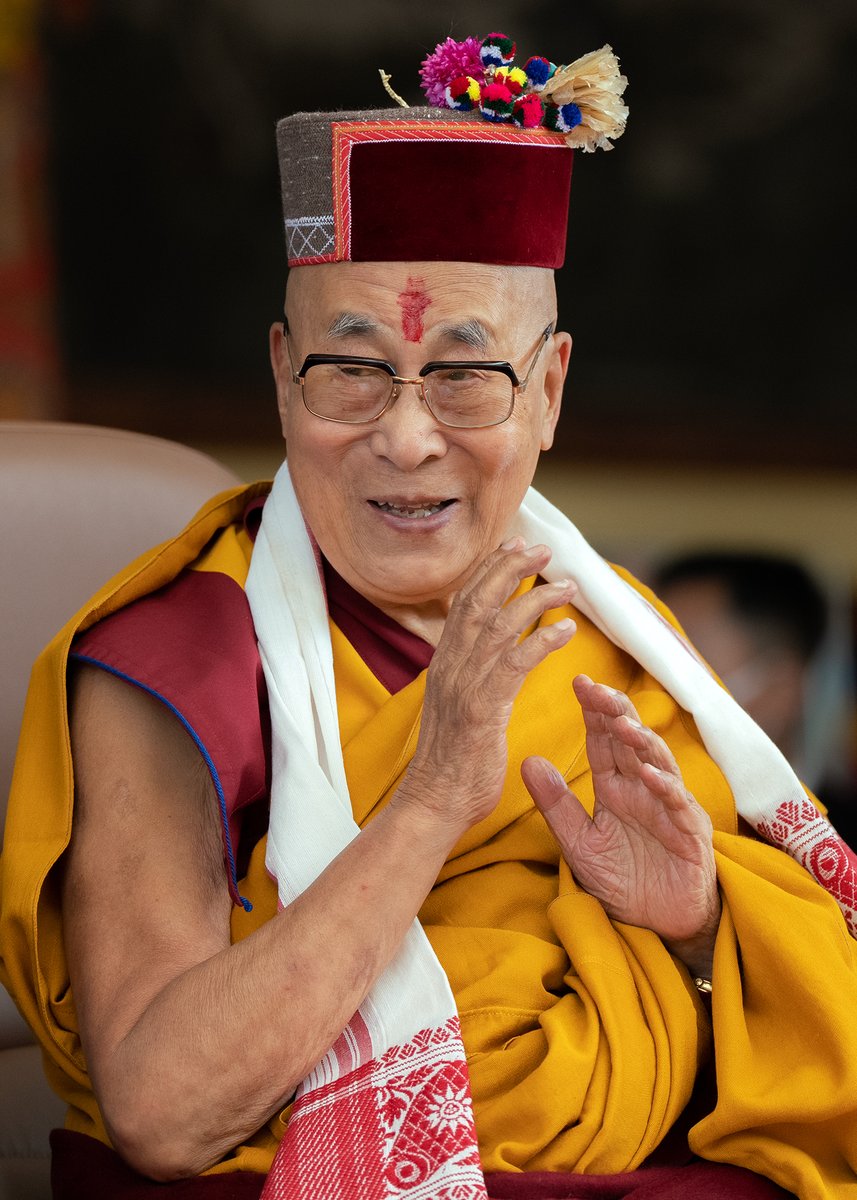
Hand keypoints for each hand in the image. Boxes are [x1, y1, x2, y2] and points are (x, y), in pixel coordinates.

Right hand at [400, 539, 576, 838]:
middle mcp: (450, 665)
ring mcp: (464, 685)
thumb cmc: (452, 762)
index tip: (514, 546)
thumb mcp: (456, 707)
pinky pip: (515, 664)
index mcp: (444, 663)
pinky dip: (541, 642)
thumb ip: (469, 676)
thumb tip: (486, 656)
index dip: (489, 570)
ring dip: (536, 599)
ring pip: (499, 625)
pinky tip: (566, 631)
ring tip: (568, 585)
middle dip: (510, 568)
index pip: (464, 602)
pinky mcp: (482, 709)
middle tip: (541, 549)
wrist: (434, 802)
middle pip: (479, 601)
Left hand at [521, 675, 719, 977]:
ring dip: (641, 742)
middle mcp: (642, 790)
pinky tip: (647, 775)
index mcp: (615, 788)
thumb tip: (527, 761)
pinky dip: (664, 788)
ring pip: (658, 763)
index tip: (577, 681)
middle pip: (630, 740)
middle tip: (596, 688)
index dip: (593, 711)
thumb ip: (555, 805)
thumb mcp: (578, 843)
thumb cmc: (622, 881)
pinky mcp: (690, 834)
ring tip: (622, 723)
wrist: (659, 927)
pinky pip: (678, 805)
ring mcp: (669, 808)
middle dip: (615, 712)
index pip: (603, 740)